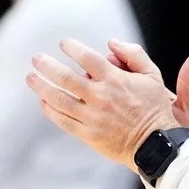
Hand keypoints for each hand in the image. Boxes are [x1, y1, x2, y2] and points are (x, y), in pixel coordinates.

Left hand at [27, 38, 188, 168]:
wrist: (157, 146)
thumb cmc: (156, 109)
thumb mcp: (153, 76)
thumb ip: (134, 54)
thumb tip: (111, 42)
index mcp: (115, 80)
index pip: (86, 57)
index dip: (71, 47)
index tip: (63, 43)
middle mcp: (101, 97)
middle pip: (65, 77)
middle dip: (46, 65)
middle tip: (36, 58)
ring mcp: (93, 117)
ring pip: (59, 99)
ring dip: (41, 86)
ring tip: (31, 78)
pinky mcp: (89, 135)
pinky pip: (63, 121)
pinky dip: (50, 111)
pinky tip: (43, 102)